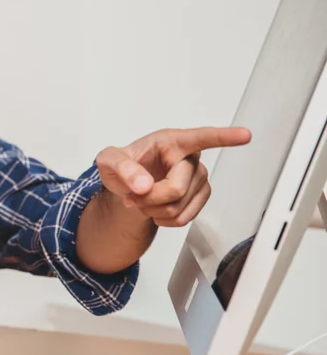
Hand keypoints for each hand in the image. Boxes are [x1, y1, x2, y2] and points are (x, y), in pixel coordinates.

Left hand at [95, 126, 250, 226]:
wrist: (128, 184)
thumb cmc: (123, 165)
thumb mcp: (108, 161)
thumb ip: (121, 168)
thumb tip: (142, 185)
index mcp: (171, 141)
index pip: (201, 137)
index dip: (224, 137)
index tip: (245, 135)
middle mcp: (190, 158)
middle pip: (176, 188)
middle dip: (149, 198)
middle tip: (133, 195)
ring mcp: (198, 178)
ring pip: (179, 207)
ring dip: (153, 210)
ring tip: (143, 199)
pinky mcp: (199, 197)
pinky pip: (183, 219)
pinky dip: (163, 220)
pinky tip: (155, 209)